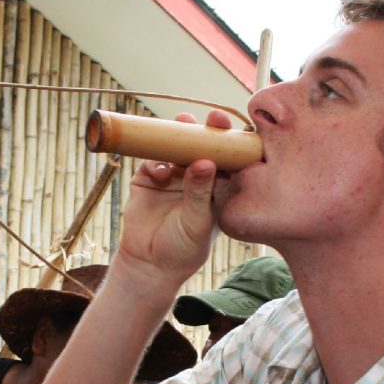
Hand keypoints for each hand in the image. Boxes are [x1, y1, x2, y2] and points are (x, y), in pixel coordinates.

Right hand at [117, 111, 229, 285]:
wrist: (149, 264)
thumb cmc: (182, 249)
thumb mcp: (197, 222)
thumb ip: (199, 192)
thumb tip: (204, 161)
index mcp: (217, 187)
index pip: (228, 158)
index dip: (232, 141)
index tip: (234, 129)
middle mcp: (196, 177)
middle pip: (203, 145)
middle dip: (207, 130)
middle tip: (212, 119)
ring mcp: (172, 176)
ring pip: (177, 147)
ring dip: (180, 135)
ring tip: (183, 126)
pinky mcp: (148, 178)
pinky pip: (153, 160)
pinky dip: (156, 161)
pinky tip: (161, 172)